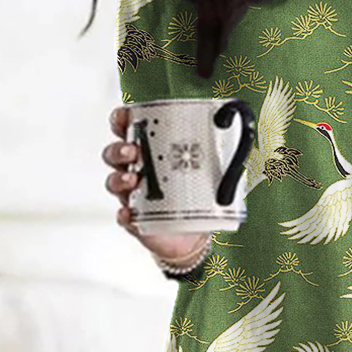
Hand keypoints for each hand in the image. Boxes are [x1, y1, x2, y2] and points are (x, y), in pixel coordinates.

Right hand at [102, 105, 212, 262]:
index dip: (121, 120)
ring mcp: (133, 197)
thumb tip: (237, 129)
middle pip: (115, 154)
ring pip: (114, 183)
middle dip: (119, 149)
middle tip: (133, 151)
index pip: (128, 131)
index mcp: (151, 153)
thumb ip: (222, 153)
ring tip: (132, 179)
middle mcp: (136, 172)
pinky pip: (123, 218)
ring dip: (118, 178)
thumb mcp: (211, 172)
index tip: (124, 115)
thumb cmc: (197, 197)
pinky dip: (124, 216)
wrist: (193, 235)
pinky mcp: (136, 221)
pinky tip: (129, 214)